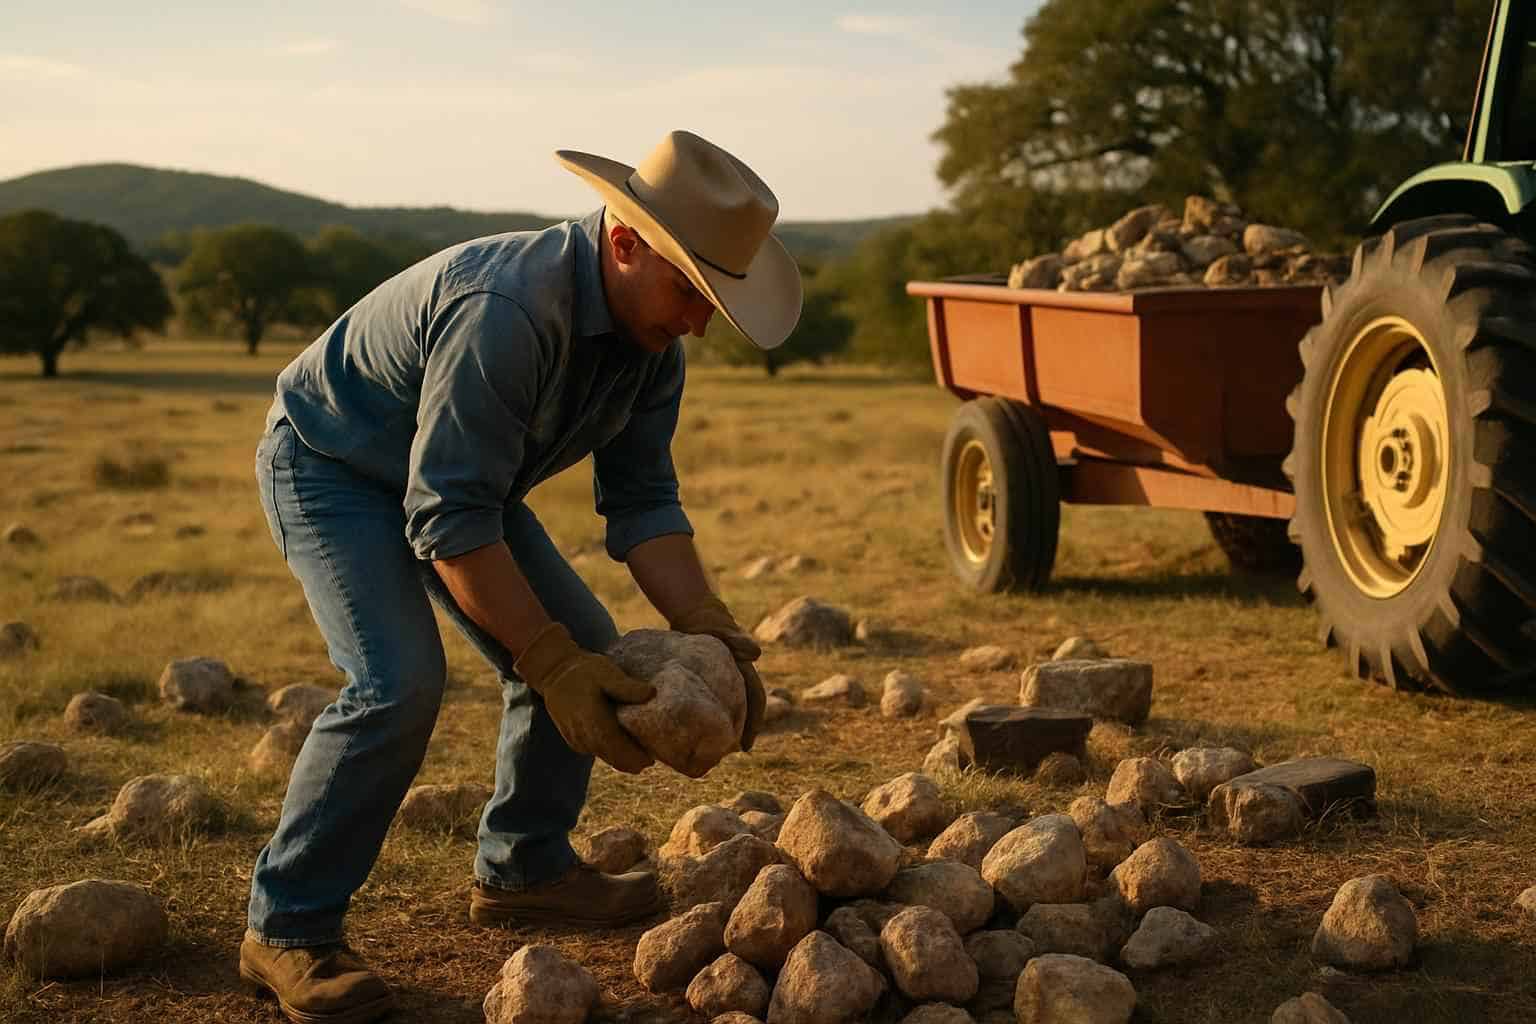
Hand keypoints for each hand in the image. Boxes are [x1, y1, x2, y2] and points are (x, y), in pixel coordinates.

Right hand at [514, 622, 655, 773]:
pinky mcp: (574, 740)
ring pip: (605, 757)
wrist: (554, 673)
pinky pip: (596, 752)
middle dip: (632, 762)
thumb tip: (651, 693)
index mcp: (593, 720)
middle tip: (649, 759)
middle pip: (613, 758)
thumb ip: (627, 686)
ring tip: (640, 754)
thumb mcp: (607, 672)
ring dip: (622, 759)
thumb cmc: (584, 671)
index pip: (617, 749)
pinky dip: (610, 753)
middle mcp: (583, 735)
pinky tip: (622, 747)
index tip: (651, 759)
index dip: (635, 757)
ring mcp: (576, 740)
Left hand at [668, 594, 765, 751]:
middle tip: (731, 753)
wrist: (695, 612)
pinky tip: (699, 726)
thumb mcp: (723, 629)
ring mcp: (723, 677)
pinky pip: (714, 700)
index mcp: (745, 669)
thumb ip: (737, 640)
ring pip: (730, 705)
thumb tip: (755, 654)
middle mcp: (737, 676)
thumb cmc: (710, 620)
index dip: (754, 724)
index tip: (747, 746)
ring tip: (716, 746)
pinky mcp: (707, 677)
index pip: (756, 700)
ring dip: (727, 724)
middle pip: (745, 708)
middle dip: (742, 730)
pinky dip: (712, 714)